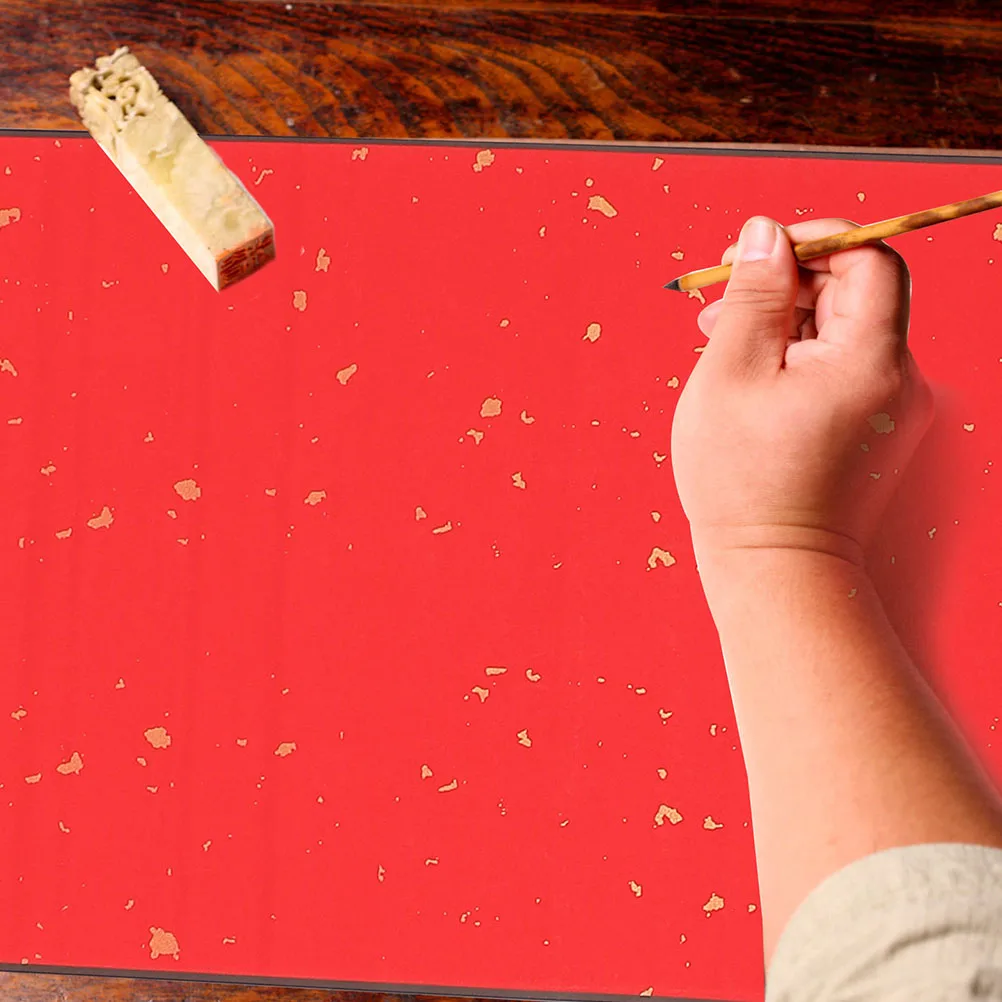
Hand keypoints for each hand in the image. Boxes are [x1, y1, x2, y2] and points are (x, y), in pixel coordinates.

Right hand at [670, 216, 933, 564]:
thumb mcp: (731, 375)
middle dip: (785, 284)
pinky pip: (840, 368)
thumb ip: (753, 295)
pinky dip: (797, 358)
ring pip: (841, 331)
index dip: (814, 239)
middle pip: (854, 293)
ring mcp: (893, 408)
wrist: (777, 571)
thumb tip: (766, 232)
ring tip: (719, 344)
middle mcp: (899, 379)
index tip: (757, 250)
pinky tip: (750, 378)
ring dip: (784, 322)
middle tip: (718, 303)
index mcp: (872, 359)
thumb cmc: (744, 482)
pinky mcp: (877, 430)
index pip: (870, 257)